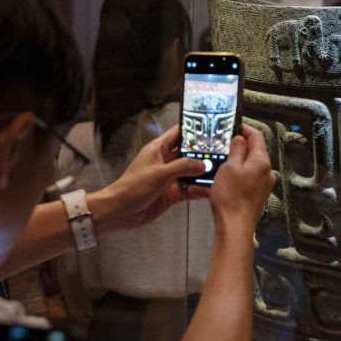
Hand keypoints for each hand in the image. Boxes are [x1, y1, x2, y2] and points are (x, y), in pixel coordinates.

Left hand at [92, 125, 209, 233]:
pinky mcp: (171, 194)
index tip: (209, 129)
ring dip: (202, 173)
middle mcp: (165, 162)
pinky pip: (189, 189)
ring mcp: (169, 178)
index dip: (193, 130)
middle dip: (203, 154)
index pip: (178, 134)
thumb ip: (182, 167)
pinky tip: (207, 189)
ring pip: (191, 172)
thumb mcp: (159, 174)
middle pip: (188, 153)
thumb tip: (201, 164)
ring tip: (217, 171)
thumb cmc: (130, 188)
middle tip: (220, 153)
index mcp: (157, 150)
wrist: (120, 212)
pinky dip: (198, 189)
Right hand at [209, 124, 274, 233]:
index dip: (244, 129)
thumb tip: (240, 139)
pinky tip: (212, 186)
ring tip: (214, 168)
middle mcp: (265, 173)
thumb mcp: (229, 166)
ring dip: (230, 166)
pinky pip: (241, 183)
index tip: (234, 126)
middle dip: (235, 149)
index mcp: (262, 161)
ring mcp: (261, 186)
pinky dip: (228, 181)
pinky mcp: (254, 197)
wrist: (234, 227)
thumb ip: (236, 149)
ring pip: (245, 169)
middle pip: (251, 153)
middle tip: (221, 146)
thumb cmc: (232, 199)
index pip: (257, 136)